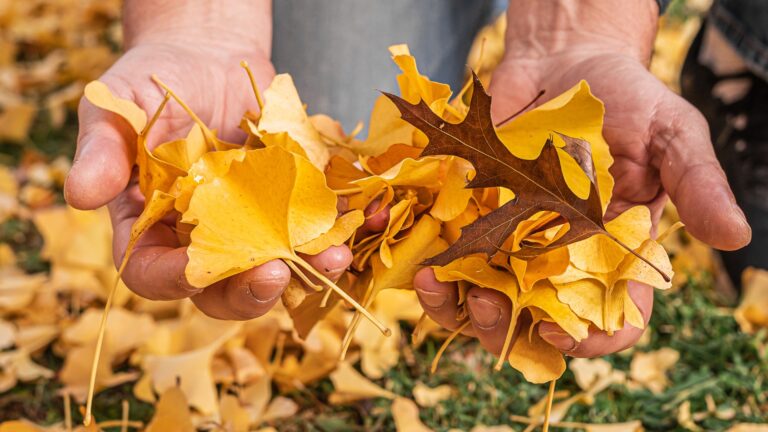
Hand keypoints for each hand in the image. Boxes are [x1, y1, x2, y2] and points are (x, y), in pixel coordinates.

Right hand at [64, 2, 353, 319]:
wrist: (210, 55)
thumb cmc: (153, 81)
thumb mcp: (116, 106)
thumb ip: (102, 149)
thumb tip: (79, 196)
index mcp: (150, 228)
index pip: (153, 274)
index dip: (171, 280)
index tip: (194, 269)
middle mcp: (202, 238)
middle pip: (221, 289)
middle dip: (248, 292)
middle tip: (273, 274)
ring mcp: (250, 226)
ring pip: (276, 269)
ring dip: (306, 273)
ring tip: (333, 258)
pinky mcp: (289, 206)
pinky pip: (313, 232)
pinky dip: (334, 232)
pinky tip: (353, 223)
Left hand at [415, 0, 751, 357]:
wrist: (561, 63)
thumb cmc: (625, 100)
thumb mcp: (670, 134)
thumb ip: (696, 183)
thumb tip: (736, 237)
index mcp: (615, 256)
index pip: (612, 320)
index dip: (591, 339)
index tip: (562, 330)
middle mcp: (561, 262)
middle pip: (534, 325)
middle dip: (507, 327)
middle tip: (490, 303)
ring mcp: (512, 245)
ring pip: (482, 305)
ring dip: (457, 310)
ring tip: (440, 286)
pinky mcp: (472, 221)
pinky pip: (450, 266)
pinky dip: (433, 273)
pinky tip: (424, 263)